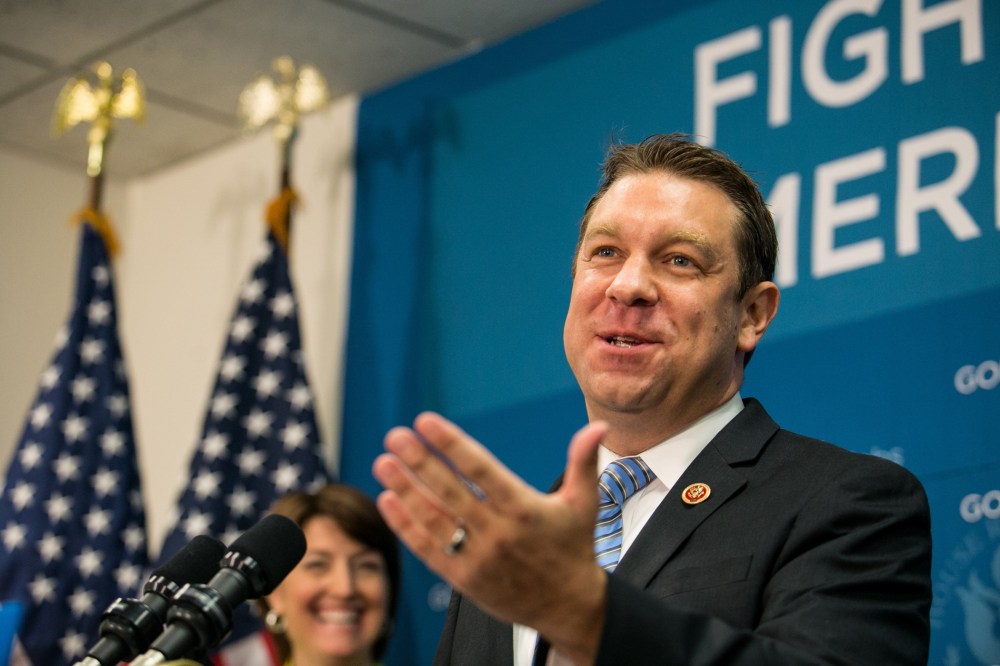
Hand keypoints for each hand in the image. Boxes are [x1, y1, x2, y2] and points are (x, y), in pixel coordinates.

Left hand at [372, 412, 608, 662]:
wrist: (569, 607)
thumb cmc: (573, 549)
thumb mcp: (583, 504)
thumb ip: (584, 462)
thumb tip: (598, 427)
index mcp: (524, 509)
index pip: (481, 469)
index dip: (451, 444)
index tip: (426, 422)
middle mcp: (498, 533)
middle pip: (450, 491)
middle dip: (419, 461)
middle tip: (395, 435)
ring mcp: (478, 558)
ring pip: (434, 519)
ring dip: (405, 489)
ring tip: (384, 463)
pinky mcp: (464, 579)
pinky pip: (428, 550)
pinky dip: (406, 526)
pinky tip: (389, 501)